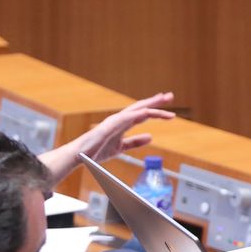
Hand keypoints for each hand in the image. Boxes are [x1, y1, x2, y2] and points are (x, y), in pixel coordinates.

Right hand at [39, 92, 175, 185]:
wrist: (80, 156)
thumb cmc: (97, 151)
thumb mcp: (122, 147)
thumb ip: (135, 142)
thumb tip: (150, 137)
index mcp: (122, 123)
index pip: (141, 113)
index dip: (154, 109)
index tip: (167, 107)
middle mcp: (119, 119)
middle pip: (141, 107)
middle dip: (156, 101)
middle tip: (170, 96)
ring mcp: (114, 120)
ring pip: (137, 110)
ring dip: (151, 105)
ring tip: (164, 101)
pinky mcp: (109, 125)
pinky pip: (127, 118)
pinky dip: (139, 114)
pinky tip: (149, 112)